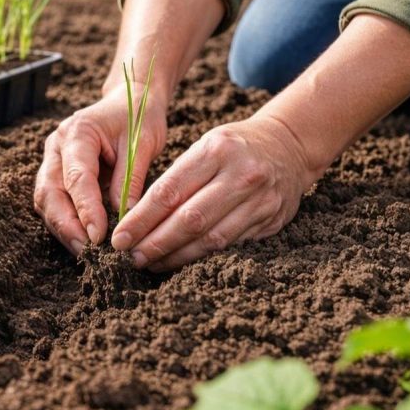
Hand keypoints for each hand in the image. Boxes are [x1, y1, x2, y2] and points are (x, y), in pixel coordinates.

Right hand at [34, 84, 167, 253]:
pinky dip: (66, 224)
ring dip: (63, 229)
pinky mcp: (57, 175)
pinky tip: (83, 241)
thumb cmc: (139, 117)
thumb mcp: (143, 144)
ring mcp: (52, 161)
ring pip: (46, 202)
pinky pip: (54, 203)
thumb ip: (131, 180)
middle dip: (67, 226)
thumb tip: (124, 220)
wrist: (130, 101)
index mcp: (77, 132)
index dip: (86, 209)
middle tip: (88, 251)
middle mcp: (56, 146)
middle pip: (50, 193)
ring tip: (85, 253)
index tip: (99, 236)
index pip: (77, 177)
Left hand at [110, 114, 320, 271]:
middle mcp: (240, 175)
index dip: (141, 219)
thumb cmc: (234, 147)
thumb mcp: (206, 146)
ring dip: (176, 256)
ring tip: (151, 263)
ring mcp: (259, 200)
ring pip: (211, 239)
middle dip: (155, 243)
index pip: (170, 191)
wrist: (289, 145)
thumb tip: (137, 218)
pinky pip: (231, 245)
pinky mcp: (270, 220)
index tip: (119, 237)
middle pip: (189, 219)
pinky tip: (181, 261)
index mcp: (216, 150)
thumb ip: (177, 178)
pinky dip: (202, 257)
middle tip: (131, 257)